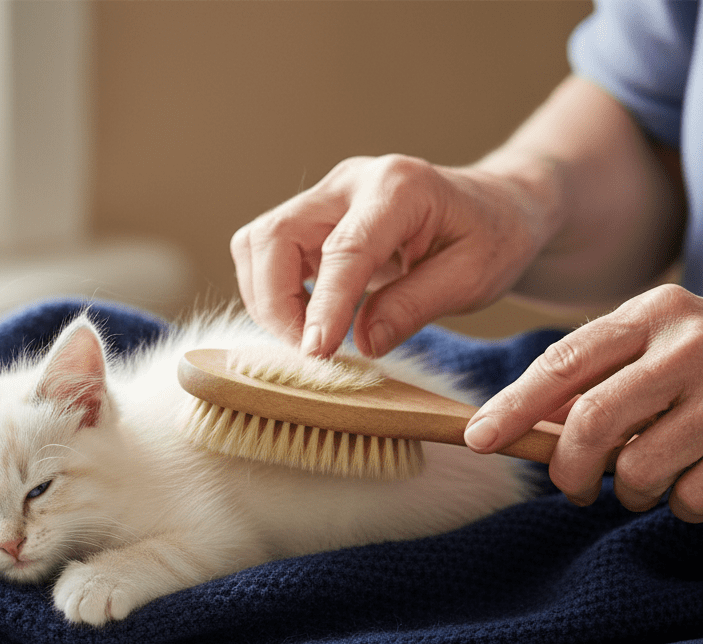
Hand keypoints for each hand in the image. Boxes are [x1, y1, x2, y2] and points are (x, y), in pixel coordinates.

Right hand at [230, 155, 545, 357]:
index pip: (344, 249)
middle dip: (276, 302)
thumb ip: (416, 307)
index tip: (315, 353)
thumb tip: (363, 344)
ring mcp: (325, 198)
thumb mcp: (472, 278)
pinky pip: (266, 254)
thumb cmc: (491, 238)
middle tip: (310, 352)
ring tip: (308, 338)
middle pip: (275, 235)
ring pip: (258, 244)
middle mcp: (351, 182)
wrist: (494, 208)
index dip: (323, 305)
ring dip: (268, 299)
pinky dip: (272, 293)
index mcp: (399, 188)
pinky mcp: (311, 219)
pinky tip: (306, 321)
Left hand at [464, 284, 702, 522]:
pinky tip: (692, 481)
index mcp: (654, 314)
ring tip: (646, 479)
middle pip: (592, 424)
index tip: (477, 439)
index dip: (512, 408)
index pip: (562, 364)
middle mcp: (693, 344)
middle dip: (569, 469)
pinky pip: (689, 498)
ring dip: (630, 491)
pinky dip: (680, 505)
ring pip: (638, 471)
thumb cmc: (702, 366)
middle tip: (573, 488)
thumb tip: (512, 427)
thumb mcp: (648, 348)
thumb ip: (589, 377)